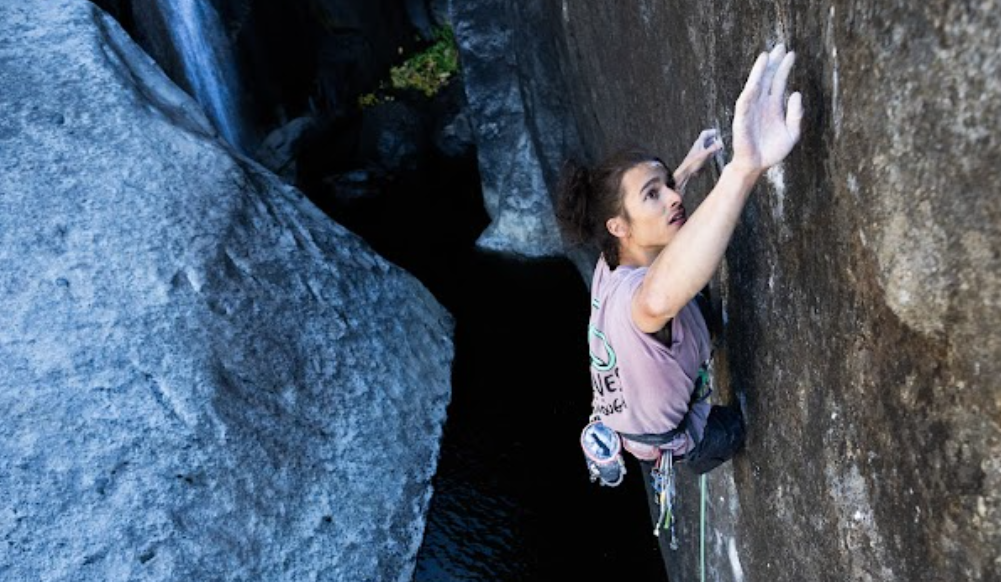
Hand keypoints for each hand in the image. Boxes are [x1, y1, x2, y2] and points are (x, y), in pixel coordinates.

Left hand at [674, 129, 723, 191]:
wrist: (686, 172)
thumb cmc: (693, 163)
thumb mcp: (704, 154)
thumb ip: (713, 148)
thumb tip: (720, 143)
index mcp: (698, 143)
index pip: (705, 134)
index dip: (711, 132)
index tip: (717, 132)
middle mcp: (699, 147)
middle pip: (706, 140)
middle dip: (713, 138)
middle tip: (719, 139)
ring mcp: (699, 153)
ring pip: (707, 146)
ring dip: (713, 145)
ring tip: (719, 145)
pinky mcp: (700, 159)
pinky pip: (707, 152)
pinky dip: (711, 151)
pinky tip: (714, 153)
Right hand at [730, 43, 802, 174]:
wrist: (756, 166)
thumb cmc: (772, 151)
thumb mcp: (792, 133)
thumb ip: (795, 114)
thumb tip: (795, 92)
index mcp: (773, 106)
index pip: (778, 82)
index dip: (784, 67)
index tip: (791, 53)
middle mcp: (761, 104)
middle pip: (766, 78)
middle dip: (773, 63)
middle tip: (780, 46)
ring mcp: (751, 110)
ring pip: (755, 86)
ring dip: (759, 72)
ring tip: (766, 56)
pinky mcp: (741, 119)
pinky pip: (745, 103)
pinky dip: (749, 92)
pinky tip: (755, 82)